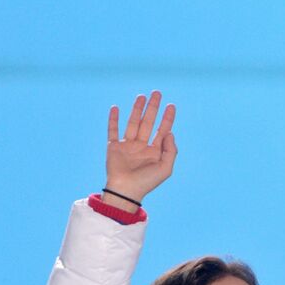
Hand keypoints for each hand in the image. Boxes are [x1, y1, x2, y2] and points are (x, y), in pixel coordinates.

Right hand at [104, 91, 176, 211]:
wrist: (126, 191)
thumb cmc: (147, 182)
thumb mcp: (165, 168)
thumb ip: (170, 150)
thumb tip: (170, 132)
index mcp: (155, 151)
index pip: (163, 130)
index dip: (167, 118)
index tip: (171, 105)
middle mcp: (142, 146)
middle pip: (148, 122)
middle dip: (153, 108)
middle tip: (157, 93)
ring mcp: (128, 146)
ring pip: (133, 123)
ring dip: (137, 109)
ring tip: (142, 96)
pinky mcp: (114, 147)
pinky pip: (112, 130)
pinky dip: (113, 119)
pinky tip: (116, 108)